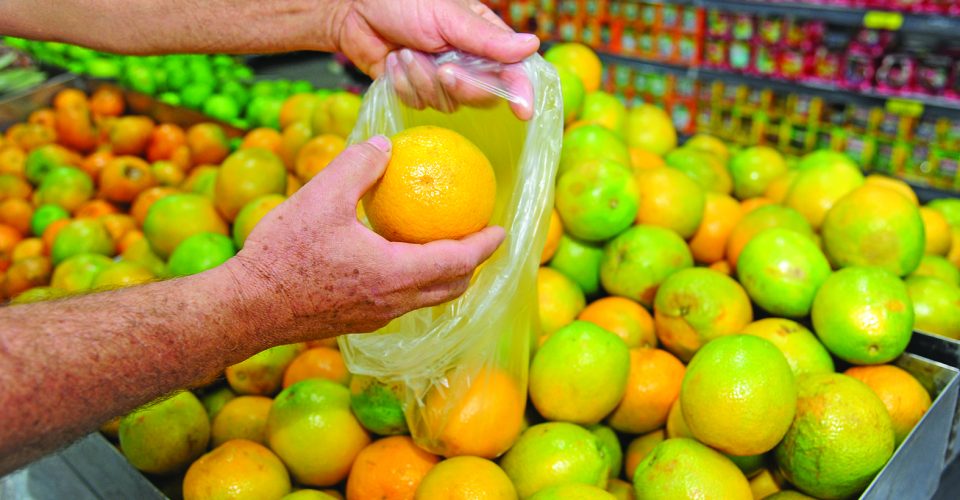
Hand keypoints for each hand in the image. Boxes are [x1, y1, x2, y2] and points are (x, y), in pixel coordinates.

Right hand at [226, 136, 504, 343]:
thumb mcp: (322, 196)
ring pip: (426, 299)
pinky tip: (394, 259)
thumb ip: (360, 166)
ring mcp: (375, 316)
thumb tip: (386, 147)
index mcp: (395, 274)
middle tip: (477, 239)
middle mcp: (393, 302)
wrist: (246, 308)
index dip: (484, 246)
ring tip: (443, 248)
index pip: (458, 263)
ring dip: (444, 276)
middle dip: (471, 265)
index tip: (500, 230)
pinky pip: (400, 301)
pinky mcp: (356, 321)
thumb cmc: (284, 254)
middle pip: (450, 288)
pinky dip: (415, 282)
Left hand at [337, 0, 538, 118]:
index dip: (521, 92)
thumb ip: (488, 39)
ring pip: (448, 103)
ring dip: (422, 78)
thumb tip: (532, 46)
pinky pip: (419, 104)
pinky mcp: (417, 90)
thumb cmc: (403, 1)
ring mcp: (442, 78)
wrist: (355, 9)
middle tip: (442, 67)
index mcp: (484, 38)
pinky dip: (403, 84)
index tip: (523, 110)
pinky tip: (394, 62)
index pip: (514, 71)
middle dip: (460, 85)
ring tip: (405, 51)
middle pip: (483, 96)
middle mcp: (467, 61)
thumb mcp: (449, 15)